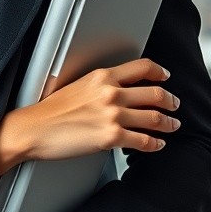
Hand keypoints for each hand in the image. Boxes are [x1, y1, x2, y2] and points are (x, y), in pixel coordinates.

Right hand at [14, 57, 179, 161]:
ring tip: (172, 125)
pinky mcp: (111, 138)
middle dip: (170, 100)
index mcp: (102, 76)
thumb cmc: (51, 110)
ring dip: (168, 123)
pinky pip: (143, 141)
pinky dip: (155, 144)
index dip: (159, 72)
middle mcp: (111, 93)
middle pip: (155, 93)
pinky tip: (157, 144)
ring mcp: (113, 115)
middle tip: (174, 104)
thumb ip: (100, 86)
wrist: (35, 129)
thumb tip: (116, 90)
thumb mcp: (78, 85)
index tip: (165, 76)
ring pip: (154, 118)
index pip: (142, 67)